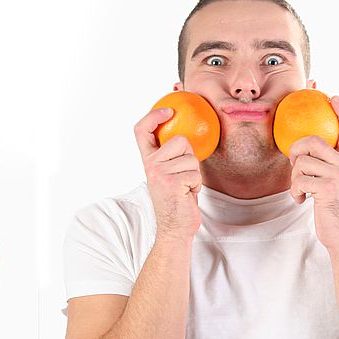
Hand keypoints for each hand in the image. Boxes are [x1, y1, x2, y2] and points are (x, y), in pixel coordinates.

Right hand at [134, 107, 201, 239]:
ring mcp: (159, 174)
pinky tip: (187, 195)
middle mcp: (150, 165)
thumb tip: (186, 133)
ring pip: (191, 158)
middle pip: (179, 140)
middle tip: (183, 176)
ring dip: (194, 173)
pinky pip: (196, 173)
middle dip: (189, 156)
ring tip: (185, 187)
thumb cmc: (177, 200)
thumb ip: (171, 156)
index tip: (169, 110)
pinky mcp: (172, 183)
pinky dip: (196, 185)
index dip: (153, 116)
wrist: (174, 228)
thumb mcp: (169, 174)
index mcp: (147, 161)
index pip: (141, 131)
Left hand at [288, 96, 338, 252]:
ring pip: (301, 162)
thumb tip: (303, 154)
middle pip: (313, 140)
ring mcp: (337, 174)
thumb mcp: (332, 185)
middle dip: (296, 151)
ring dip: (294, 179)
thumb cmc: (333, 210)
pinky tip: (303, 201)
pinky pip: (299, 179)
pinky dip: (295, 192)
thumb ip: (325, 168)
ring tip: (302, 191)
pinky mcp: (327, 186)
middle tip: (295, 168)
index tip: (334, 96)